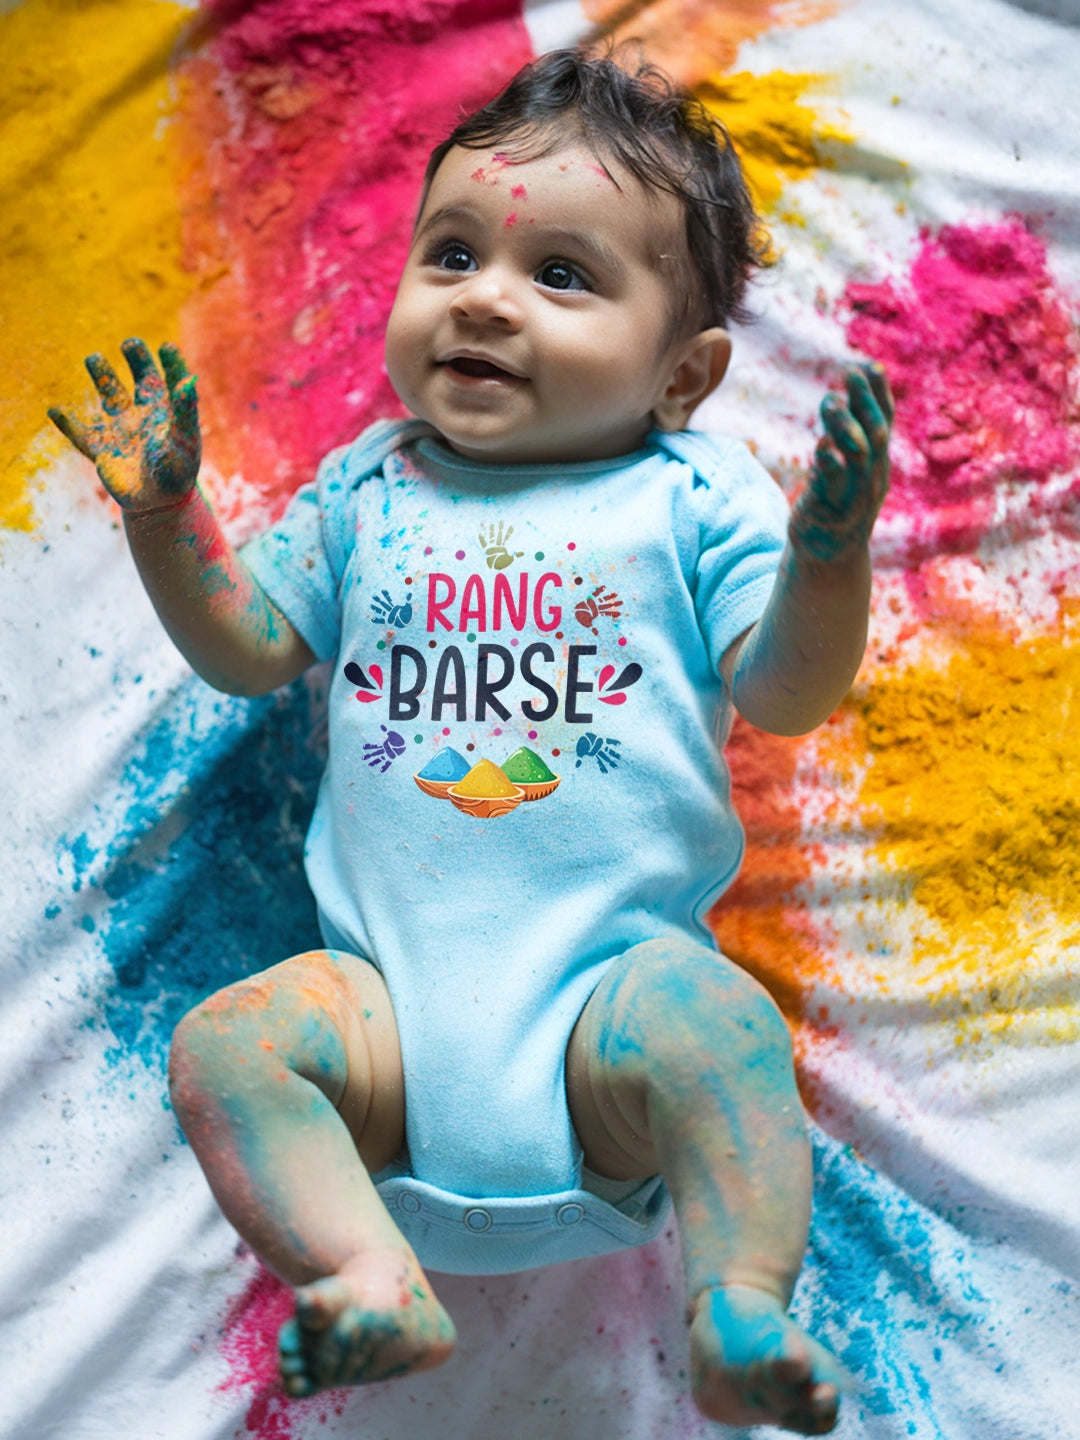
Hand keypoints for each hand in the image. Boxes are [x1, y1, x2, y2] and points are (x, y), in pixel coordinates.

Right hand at [48, 338, 200, 512]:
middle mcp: (144, 414)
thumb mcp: (184, 440)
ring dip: (102, 376)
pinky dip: (68, 424)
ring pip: (110, 396)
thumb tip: (189, 382)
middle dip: (135, 359)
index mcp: (169, 413)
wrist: (159, 505)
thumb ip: (185, 412)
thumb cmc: (176, 472)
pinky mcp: (103, 449)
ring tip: (94, 358)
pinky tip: (56, 410)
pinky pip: (82, 434)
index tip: (167, 347)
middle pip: (140, 379)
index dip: (170, 364)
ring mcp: (122, 429)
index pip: (170, 381)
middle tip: (130, 344)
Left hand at [789, 363, 892, 562]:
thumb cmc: (834, 506)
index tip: (872, 365)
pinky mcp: (831, 511)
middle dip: (866, 400)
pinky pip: (834, 484)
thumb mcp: (847, 471)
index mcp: (877, 464)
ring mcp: (854, 494)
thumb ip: (845, 440)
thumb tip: (840, 401)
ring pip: (857, 455)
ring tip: (831, 400)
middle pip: (876, 433)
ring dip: (846, 424)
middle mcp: (871, 477)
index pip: (885, 422)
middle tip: (851, 370)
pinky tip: (821, 444)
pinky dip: (830, 462)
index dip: (880, 394)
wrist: (828, 559)